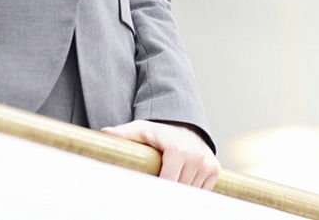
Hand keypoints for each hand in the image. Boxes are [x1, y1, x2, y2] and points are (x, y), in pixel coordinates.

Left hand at [101, 120, 219, 189]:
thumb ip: (124, 134)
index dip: (157, 192)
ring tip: (171, 181)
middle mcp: (196, 157)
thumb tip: (103, 132)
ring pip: (191, 193)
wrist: (185, 125)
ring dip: (181, 192)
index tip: (150, 193)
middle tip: (158, 190)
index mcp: (178, 150)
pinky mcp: (215, 168)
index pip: (166, 185)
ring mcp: (207, 163)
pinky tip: (184, 180)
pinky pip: (203, 191)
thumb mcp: (141, 130)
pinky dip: (193, 190)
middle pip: (179, 191)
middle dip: (168, 193)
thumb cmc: (160, 131)